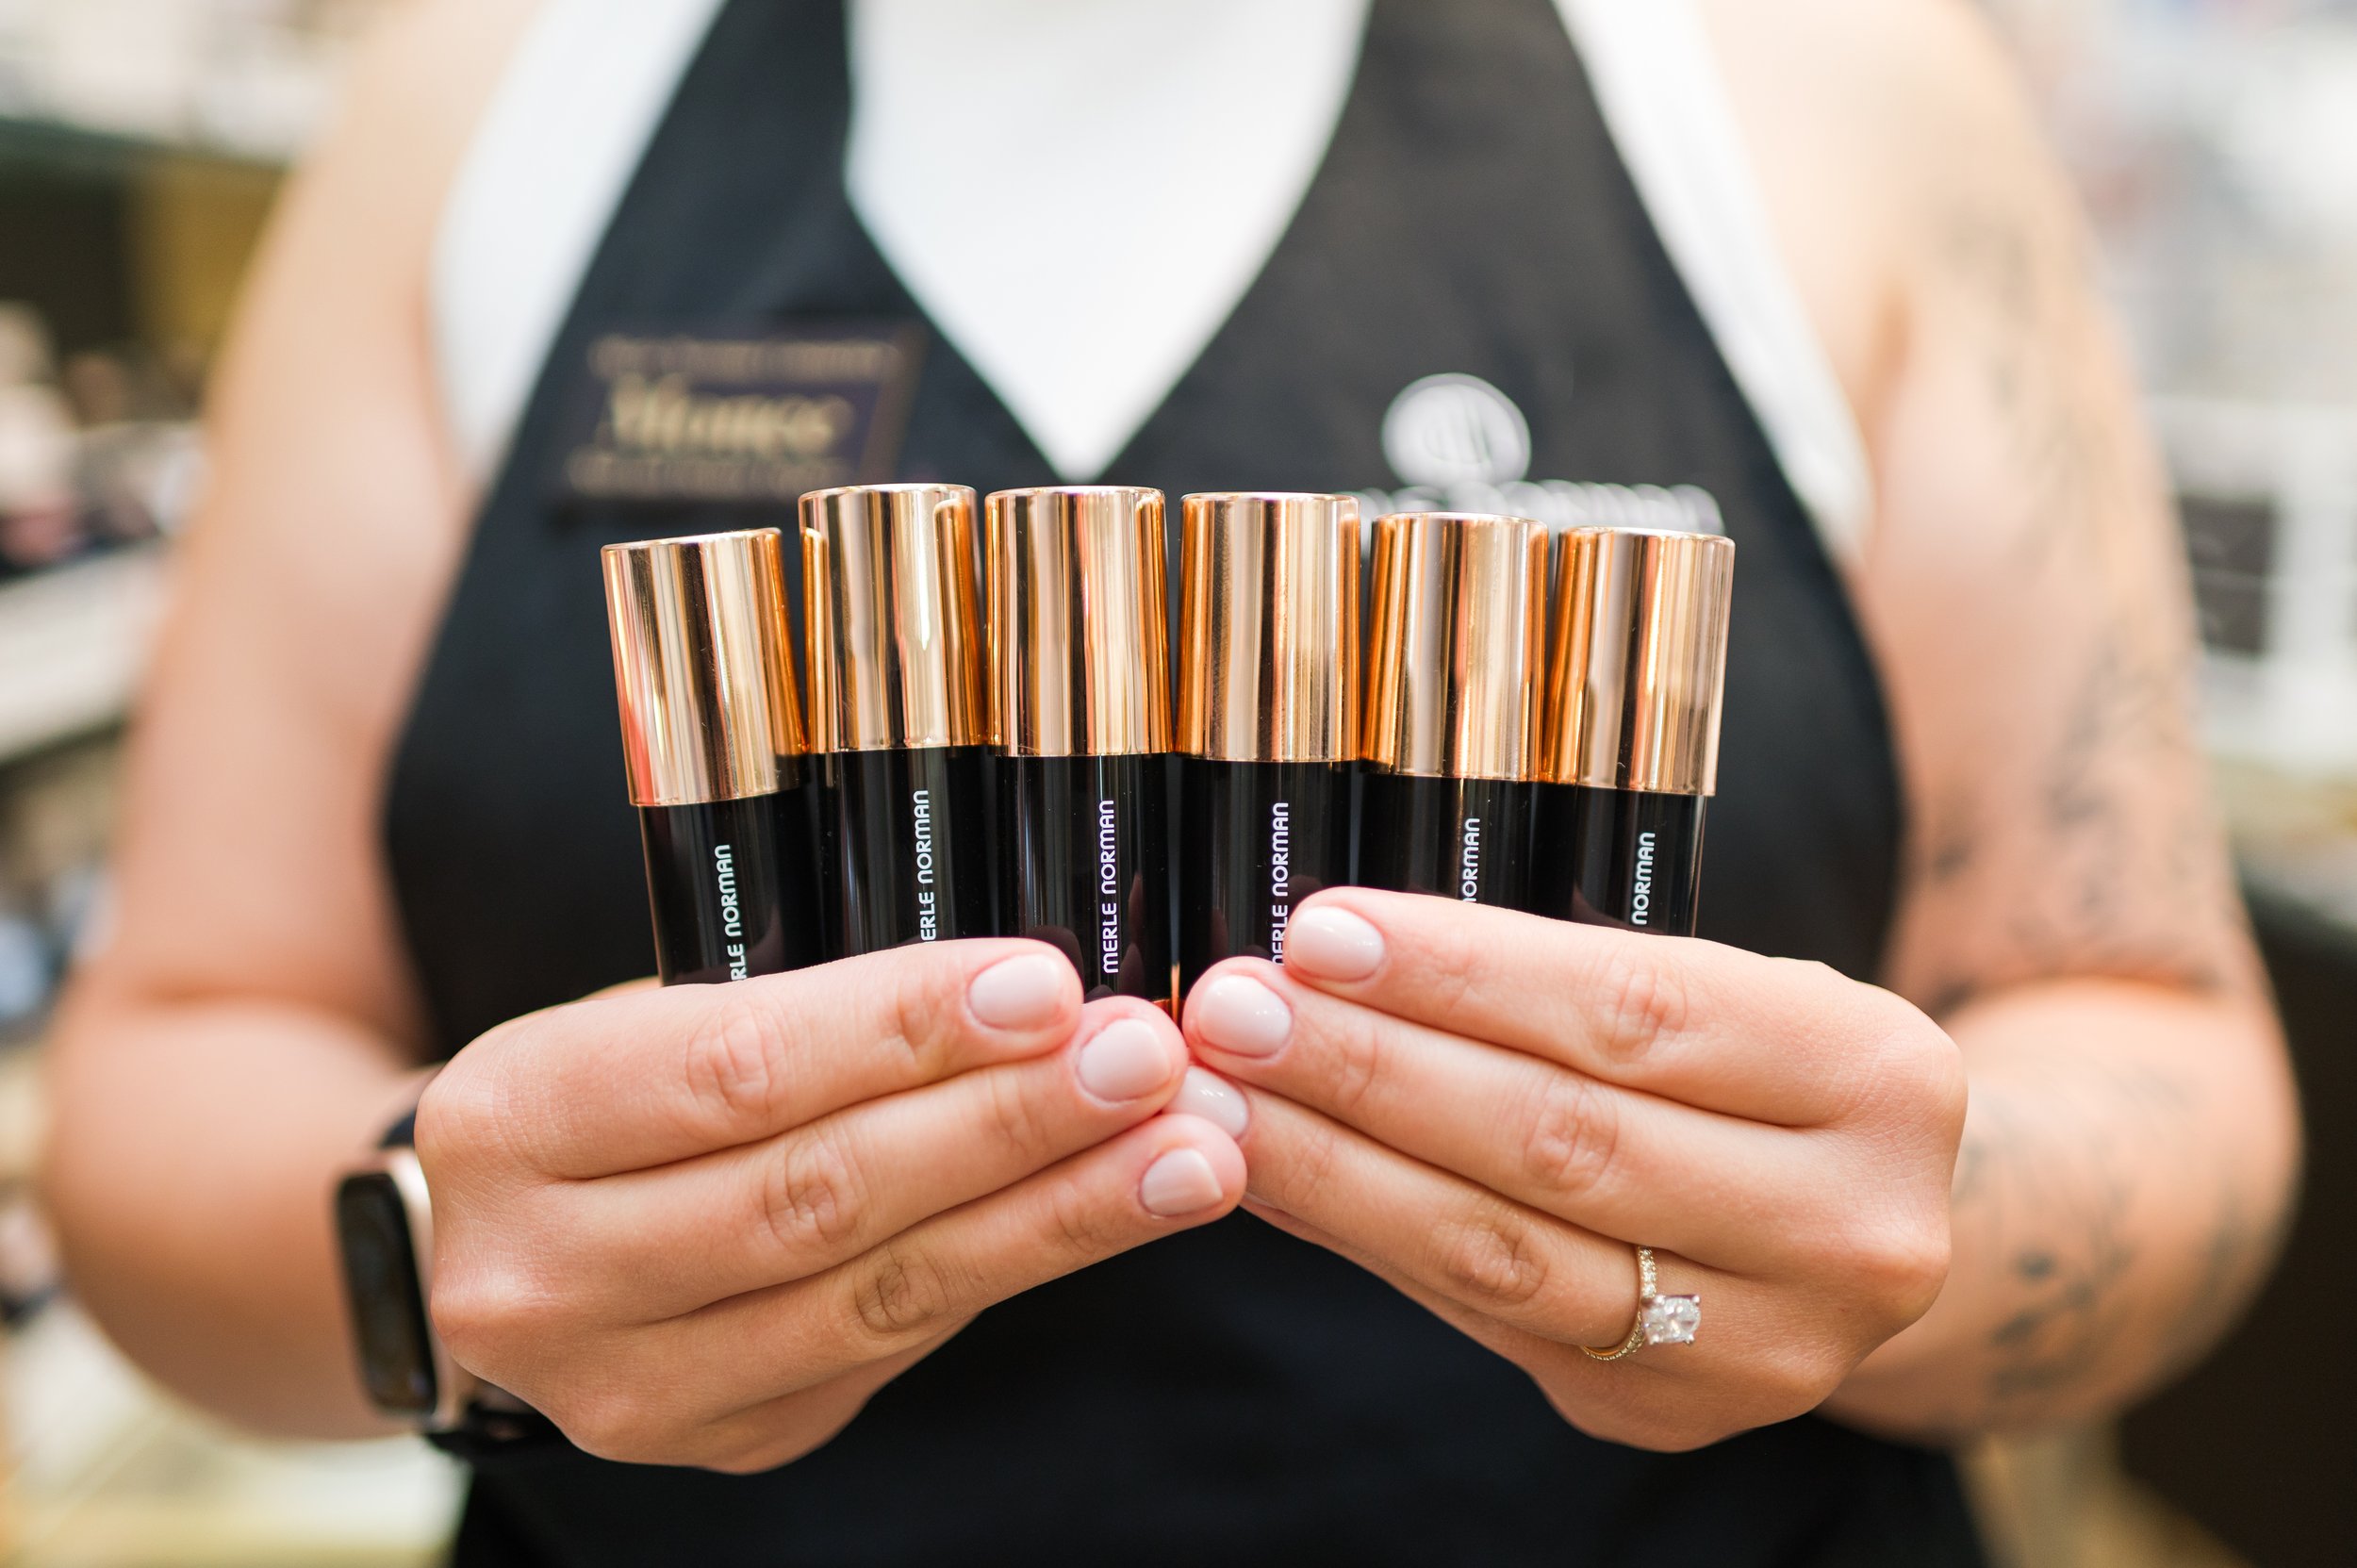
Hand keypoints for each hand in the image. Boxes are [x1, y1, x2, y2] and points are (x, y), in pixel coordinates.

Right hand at [417, 941, 1242, 1471]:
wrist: (495, 1244)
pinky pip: (892, 1345)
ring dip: (1053, 1216)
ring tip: (1186, 1151)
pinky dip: (1013, 1268)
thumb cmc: (609, 1093)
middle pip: (816, 1196)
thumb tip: (1034, 994)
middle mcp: (543, 1275)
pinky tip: (1111, 1210)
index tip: (1048, 986)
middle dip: (1006, 1124)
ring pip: (877, 1294)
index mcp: (511, 1120)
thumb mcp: (648, 1015)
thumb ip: (803, 1012)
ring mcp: (629, 1387)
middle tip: (1148, 1063)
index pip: (733, 1071)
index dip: (901, 1030)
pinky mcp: (721, 1439)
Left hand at [1173, 891, 1964, 1450]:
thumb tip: (1329, 956)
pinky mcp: (1670, 1413)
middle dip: (1372, 1070)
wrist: (1860, 1223)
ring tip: (1219, 1105)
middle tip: (1235, 1015)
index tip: (1319, 934)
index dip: (1461, 975)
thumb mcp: (1724, 993)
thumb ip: (1559, 983)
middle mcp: (1848, 1228)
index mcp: (1876, 1076)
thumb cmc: (1757, 1072)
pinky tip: (1274, 1179)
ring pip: (1508, 1253)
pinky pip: (1483, 1317)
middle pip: (1561, 1140)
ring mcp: (1766, 1347)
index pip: (1633, 1013)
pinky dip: (1363, 1237)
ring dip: (1337, 1171)